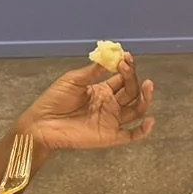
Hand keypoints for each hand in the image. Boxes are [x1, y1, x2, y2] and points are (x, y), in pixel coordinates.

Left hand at [15, 58, 155, 156]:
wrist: (42, 122)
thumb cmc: (54, 100)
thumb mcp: (73, 80)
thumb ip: (93, 71)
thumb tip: (110, 57)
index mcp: (102, 90)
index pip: (123, 79)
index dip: (127, 69)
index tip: (126, 57)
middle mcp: (110, 105)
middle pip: (132, 92)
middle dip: (134, 79)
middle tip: (128, 67)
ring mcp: (112, 121)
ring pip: (137, 110)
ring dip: (145, 98)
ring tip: (148, 85)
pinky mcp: (110, 136)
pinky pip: (132, 135)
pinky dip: (143, 130)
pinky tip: (150, 120)